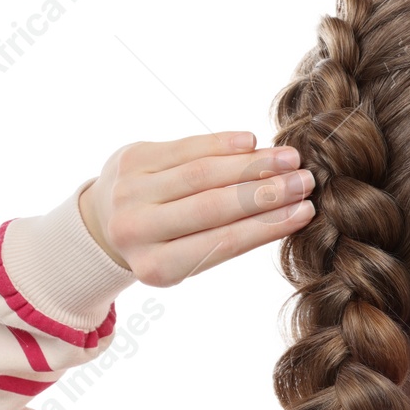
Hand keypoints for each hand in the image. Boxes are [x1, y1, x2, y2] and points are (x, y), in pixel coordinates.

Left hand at [78, 131, 315, 286]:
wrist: (104, 223)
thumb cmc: (164, 245)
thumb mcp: (189, 258)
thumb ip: (227, 237)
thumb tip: (288, 207)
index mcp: (156, 267)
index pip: (225, 243)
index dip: (268, 226)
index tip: (306, 211)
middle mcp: (137, 229)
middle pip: (214, 206)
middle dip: (267, 193)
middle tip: (306, 181)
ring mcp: (131, 190)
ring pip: (203, 172)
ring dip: (252, 164)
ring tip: (290, 159)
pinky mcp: (132, 158)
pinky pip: (186, 147)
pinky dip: (222, 143)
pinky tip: (252, 142)